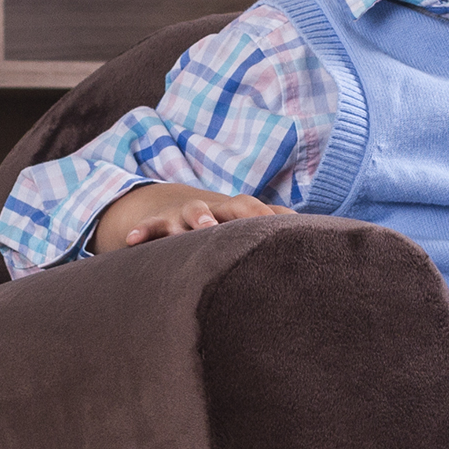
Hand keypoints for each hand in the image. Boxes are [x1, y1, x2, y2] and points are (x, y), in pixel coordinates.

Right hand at [93, 183, 287, 252]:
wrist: (173, 207)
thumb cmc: (218, 227)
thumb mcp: (242, 231)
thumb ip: (272, 235)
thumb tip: (317, 243)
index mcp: (239, 213)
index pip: (261, 211)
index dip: (274, 220)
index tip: (291, 232)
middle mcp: (216, 209)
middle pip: (234, 205)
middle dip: (245, 213)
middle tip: (261, 224)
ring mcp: (186, 214)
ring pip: (192, 211)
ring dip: (198, 217)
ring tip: (200, 227)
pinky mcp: (159, 222)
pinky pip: (150, 226)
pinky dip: (141, 231)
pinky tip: (132, 240)